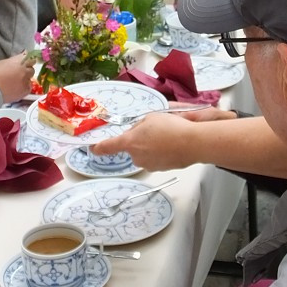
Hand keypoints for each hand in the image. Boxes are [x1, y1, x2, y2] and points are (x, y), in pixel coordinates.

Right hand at [0, 52, 33, 101]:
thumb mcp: (2, 63)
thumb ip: (13, 62)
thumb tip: (18, 61)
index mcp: (19, 60)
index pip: (30, 57)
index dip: (27, 61)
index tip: (25, 63)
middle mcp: (25, 69)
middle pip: (31, 69)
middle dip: (26, 71)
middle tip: (18, 75)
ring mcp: (26, 80)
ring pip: (30, 79)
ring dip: (25, 80)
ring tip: (15, 84)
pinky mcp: (26, 90)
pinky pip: (28, 88)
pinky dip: (23, 88)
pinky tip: (16, 90)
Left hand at [89, 109, 236, 170]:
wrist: (193, 142)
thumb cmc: (170, 126)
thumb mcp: (151, 117)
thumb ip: (139, 125)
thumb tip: (138, 131)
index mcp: (130, 142)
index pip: (109, 147)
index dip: (99, 148)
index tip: (93, 149)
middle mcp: (136, 156)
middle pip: (132, 147)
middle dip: (139, 139)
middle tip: (153, 129)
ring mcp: (149, 164)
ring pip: (145, 153)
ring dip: (151, 145)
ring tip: (166, 136)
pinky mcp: (161, 169)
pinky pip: (156, 158)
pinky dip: (162, 151)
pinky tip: (173, 144)